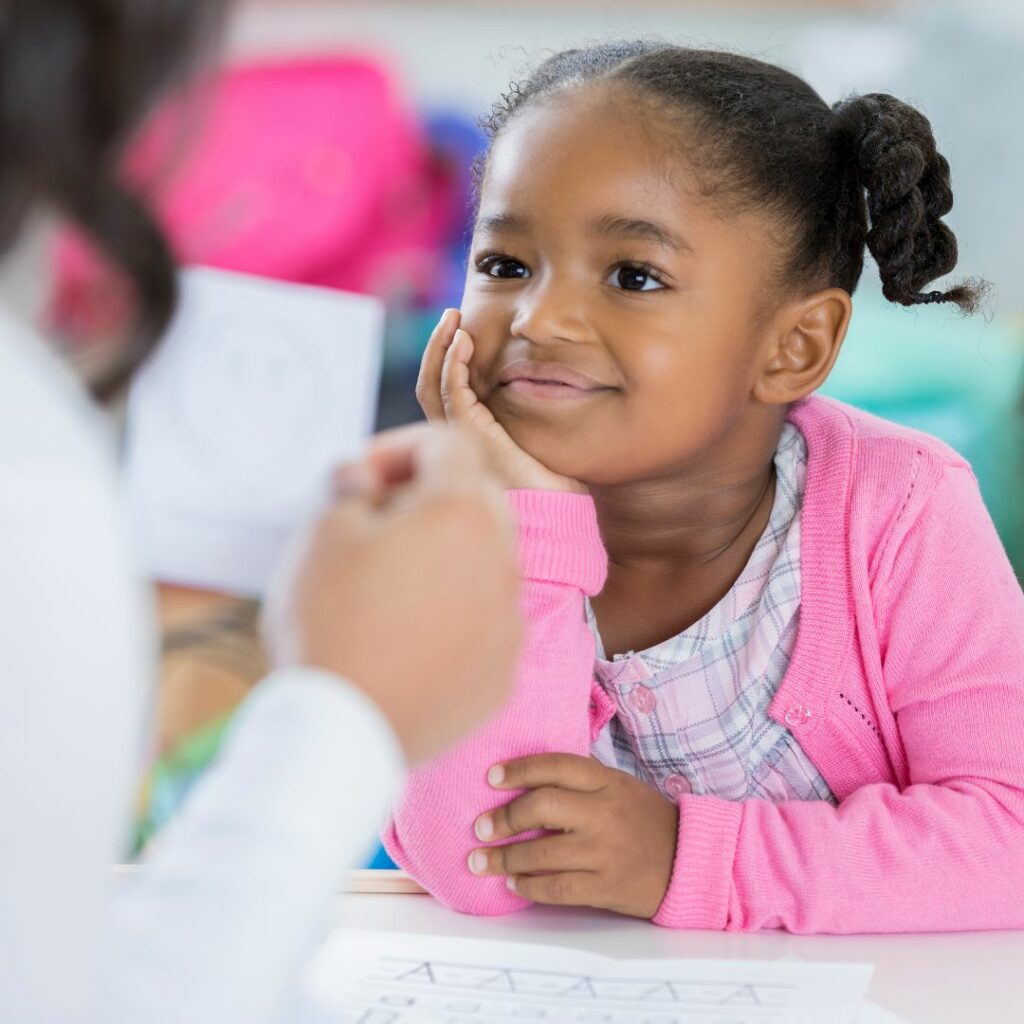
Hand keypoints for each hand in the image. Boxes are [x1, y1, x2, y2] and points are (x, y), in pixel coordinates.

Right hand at [263, 424, 520, 764]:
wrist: (339, 734)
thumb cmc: (326, 622)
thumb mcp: (322, 531)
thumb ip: (354, 486)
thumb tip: (368, 479)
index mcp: (462, 512)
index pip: (449, 444)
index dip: (399, 447)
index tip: (362, 478)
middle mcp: (503, 560)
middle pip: (476, 500)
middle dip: (426, 498)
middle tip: (373, 526)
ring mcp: (509, 620)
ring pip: (484, 562)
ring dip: (443, 557)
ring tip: (387, 587)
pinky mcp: (503, 670)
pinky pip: (485, 621)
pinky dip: (453, 614)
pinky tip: (407, 637)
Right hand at [416, 308, 585, 492]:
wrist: (555, 510)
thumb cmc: (551, 481)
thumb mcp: (533, 434)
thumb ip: (523, 411)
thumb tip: (535, 379)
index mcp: (467, 437)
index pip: (442, 391)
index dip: (446, 358)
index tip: (461, 330)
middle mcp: (456, 438)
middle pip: (430, 384)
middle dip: (437, 346)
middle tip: (451, 316)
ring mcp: (460, 438)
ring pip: (433, 386)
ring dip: (440, 348)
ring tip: (453, 320)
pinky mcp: (471, 435)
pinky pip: (452, 393)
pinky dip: (453, 364)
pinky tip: (464, 342)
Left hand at [466, 753, 678, 918]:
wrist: (687, 860)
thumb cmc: (644, 819)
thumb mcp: (618, 786)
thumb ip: (578, 783)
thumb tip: (523, 785)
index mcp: (607, 782)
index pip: (555, 767)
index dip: (519, 770)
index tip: (491, 777)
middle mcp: (604, 813)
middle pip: (542, 807)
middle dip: (504, 817)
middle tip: (480, 827)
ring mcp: (605, 852)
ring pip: (542, 854)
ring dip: (504, 858)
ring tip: (482, 860)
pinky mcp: (606, 888)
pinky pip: (557, 889)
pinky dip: (528, 887)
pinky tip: (513, 883)